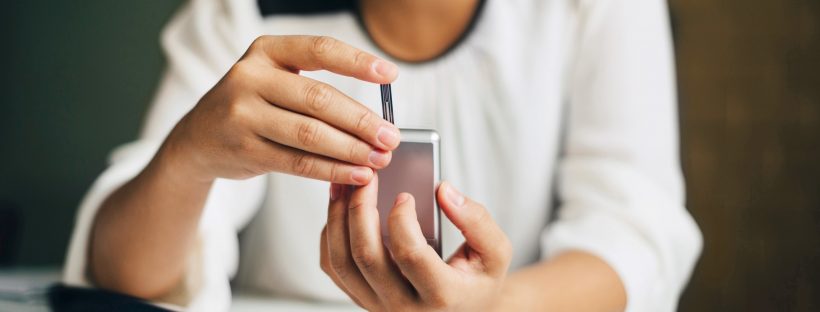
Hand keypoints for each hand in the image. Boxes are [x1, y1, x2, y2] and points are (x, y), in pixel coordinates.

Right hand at [161, 35, 400, 183]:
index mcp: (266, 51)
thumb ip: (316, 90)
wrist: (197, 140)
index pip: (319, 49)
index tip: (390, 75)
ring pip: (310, 134)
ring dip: (351, 149)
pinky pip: (298, 162)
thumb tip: (376, 118)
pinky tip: (357, 174)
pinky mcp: (244, 150)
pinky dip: (332, 170)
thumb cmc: (252, 107)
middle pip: (319, 99)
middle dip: (361, 120)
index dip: (358, 61)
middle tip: (391, 136)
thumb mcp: (274, 81)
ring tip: (380, 159)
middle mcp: (250, 77)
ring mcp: (243, 115)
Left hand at [320, 176, 512, 310]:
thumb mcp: (495, 252)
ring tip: (344, 185)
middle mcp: (404, 307)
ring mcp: (378, 306)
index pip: (410, 255)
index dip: (402, 220)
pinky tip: (341, 209)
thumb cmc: (477, 280)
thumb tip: (444, 190)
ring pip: (342, 262)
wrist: (462, 311)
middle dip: (360, 209)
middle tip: (367, 178)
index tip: (404, 195)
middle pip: (367, 256)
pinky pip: (333, 267)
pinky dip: (330, 234)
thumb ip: (477, 221)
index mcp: (441, 296)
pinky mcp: (361, 299)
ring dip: (337, 218)